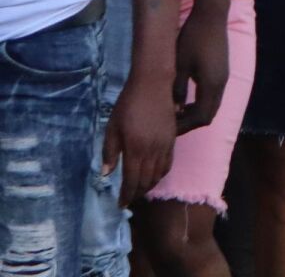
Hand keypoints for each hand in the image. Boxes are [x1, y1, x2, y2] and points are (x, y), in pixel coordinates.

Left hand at [104, 75, 174, 206]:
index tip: (120, 205)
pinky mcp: (172, 139)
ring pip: (159, 174)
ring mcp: (165, 145)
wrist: (153, 85)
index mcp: (136, 149)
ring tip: (140, 190)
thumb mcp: (112, 127)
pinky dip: (161, 174)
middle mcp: (153, 151)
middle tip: (129, 200)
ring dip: (149, 185)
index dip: (126, 195)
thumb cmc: (128, 105)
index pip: (132, 180)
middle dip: (137, 193)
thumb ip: (109, 151)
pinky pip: (168, 163)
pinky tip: (154, 175)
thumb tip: (106, 174)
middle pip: (147, 180)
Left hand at [173, 8, 227, 134]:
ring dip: (195, 113)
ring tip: (176, 113)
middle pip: (209, 114)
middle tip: (171, 125)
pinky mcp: (222, 71)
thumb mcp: (178, 65)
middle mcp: (221, 84)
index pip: (201, 117)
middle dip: (191, 122)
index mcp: (211, 85)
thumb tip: (172, 109)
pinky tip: (185, 99)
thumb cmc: (192, 39)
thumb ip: (176, 89)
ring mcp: (223, 78)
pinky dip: (199, 102)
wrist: (211, 16)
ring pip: (211, 105)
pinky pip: (212, 95)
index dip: (185, 126)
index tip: (167, 128)